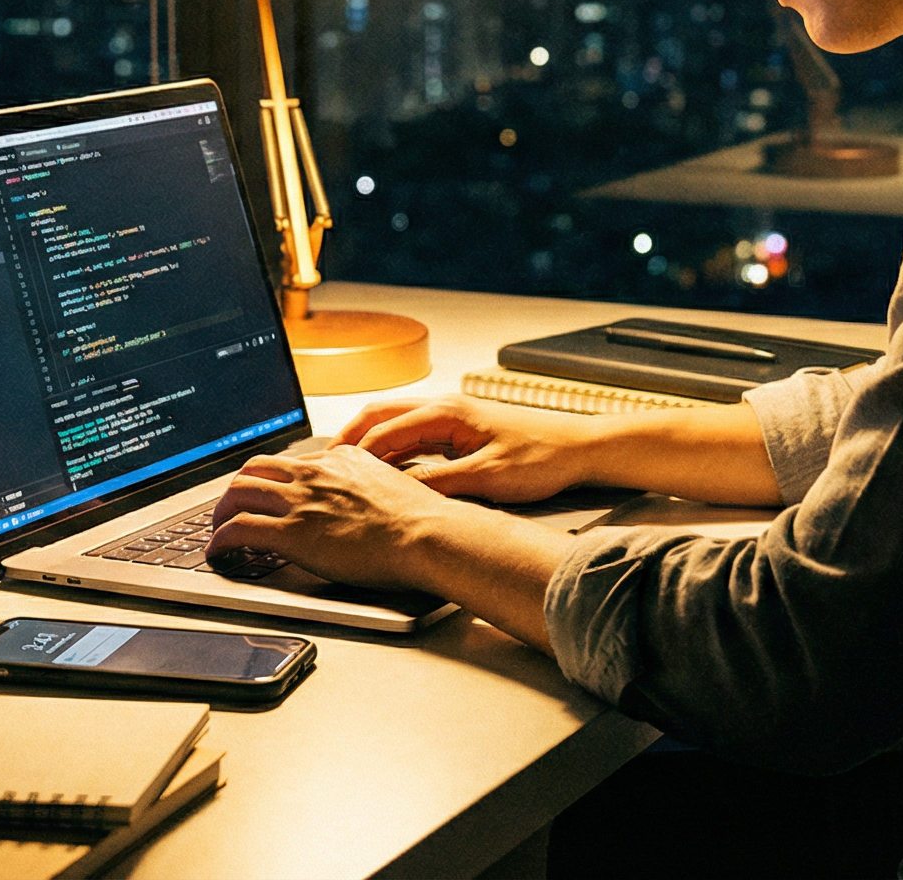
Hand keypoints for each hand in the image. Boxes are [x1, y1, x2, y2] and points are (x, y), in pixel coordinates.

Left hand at [204, 444, 468, 592]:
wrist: (426, 534)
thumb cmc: (420, 520)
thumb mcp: (391, 484)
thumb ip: (367, 484)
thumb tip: (363, 498)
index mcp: (339, 459)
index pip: (291, 462)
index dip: (271, 479)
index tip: (266, 493)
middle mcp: (314, 473)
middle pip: (254, 468)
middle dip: (235, 489)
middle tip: (230, 507)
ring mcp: (300, 501)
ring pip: (238, 493)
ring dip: (220, 512)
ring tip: (217, 530)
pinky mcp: (291, 532)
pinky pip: (238, 529)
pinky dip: (219, 540)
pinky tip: (218, 552)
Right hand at [333, 395, 599, 502]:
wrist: (580, 448)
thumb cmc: (543, 456)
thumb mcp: (488, 478)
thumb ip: (442, 484)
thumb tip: (402, 494)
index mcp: (447, 412)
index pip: (384, 430)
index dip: (355, 454)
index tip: (333, 474)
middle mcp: (445, 408)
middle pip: (381, 416)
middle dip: (349, 439)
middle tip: (323, 464)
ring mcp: (453, 418)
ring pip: (396, 425)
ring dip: (369, 444)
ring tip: (345, 469)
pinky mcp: (461, 431)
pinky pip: (414, 436)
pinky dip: (392, 449)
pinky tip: (385, 471)